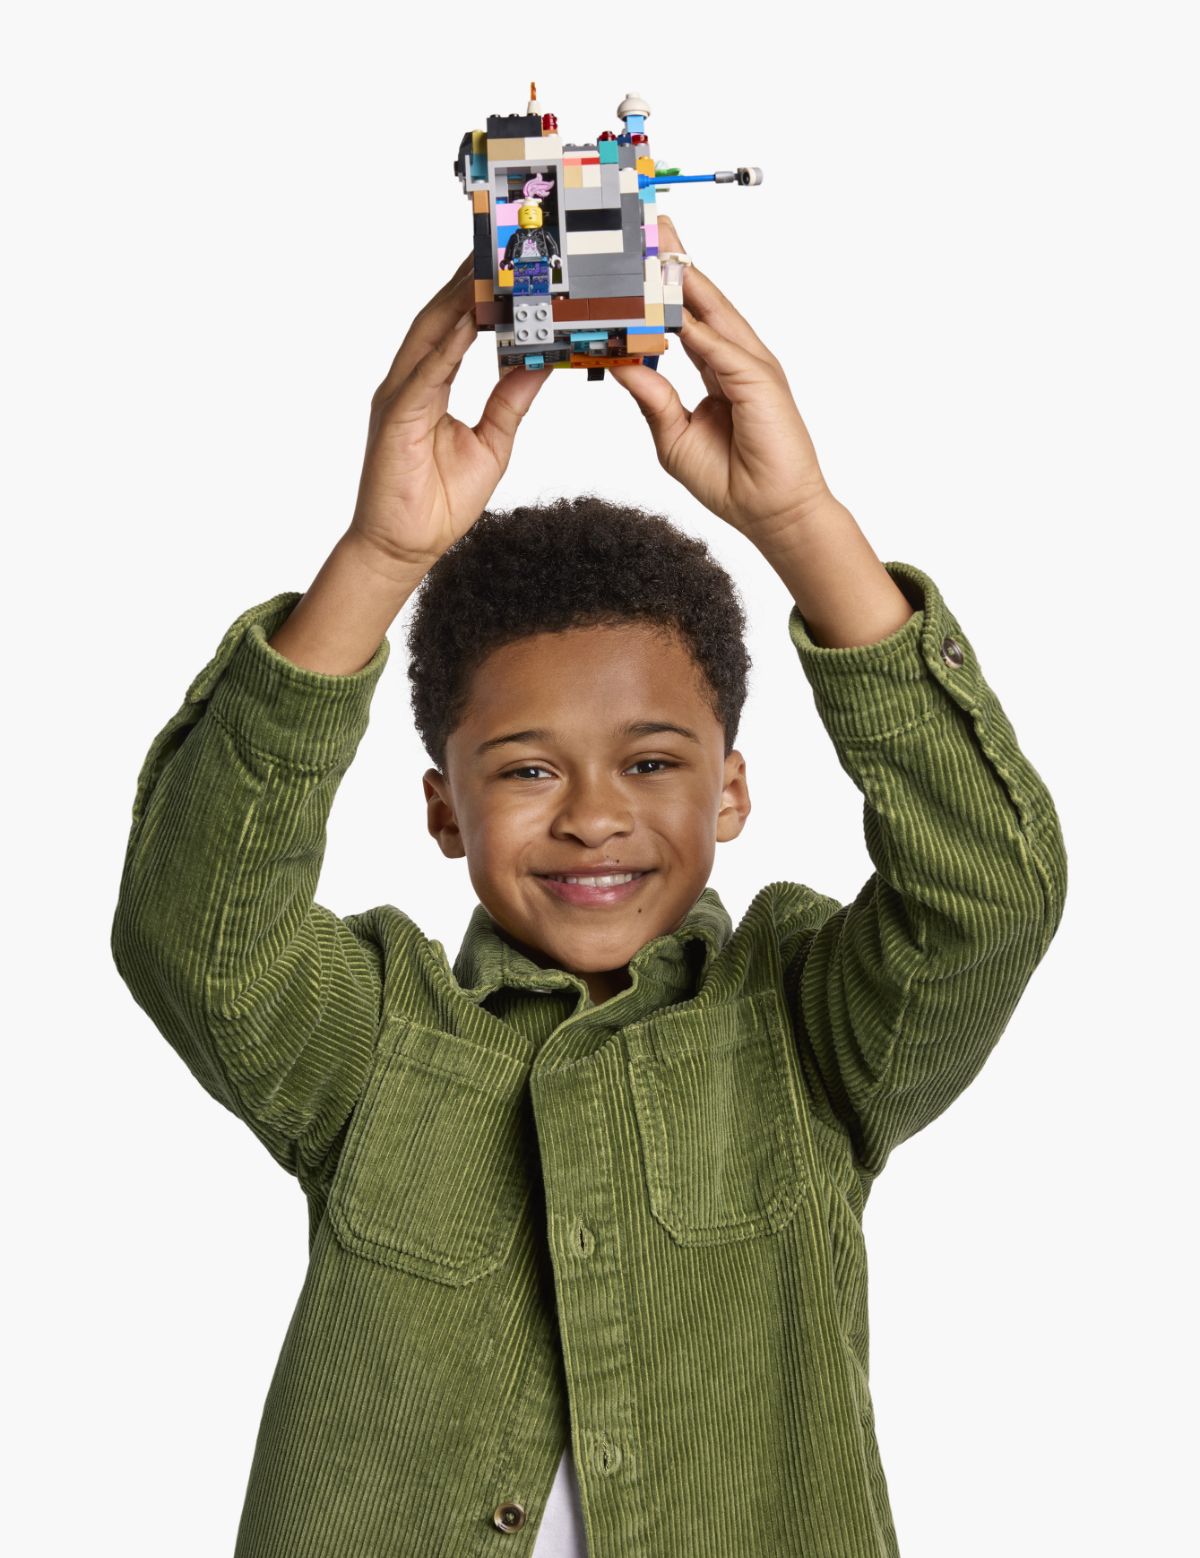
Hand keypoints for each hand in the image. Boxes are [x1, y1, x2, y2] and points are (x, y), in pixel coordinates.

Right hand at [349, 254, 551, 574]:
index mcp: (429, 386)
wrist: (402, 548)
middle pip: (439, 317)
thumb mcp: (492, 443)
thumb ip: (510, 401)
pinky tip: (467, 322)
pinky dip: (447, 344)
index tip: (506, 262)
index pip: (455, 327)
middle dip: (467, 279)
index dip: (477, 293)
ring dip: (457, 298)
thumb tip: (538, 363)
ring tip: (487, 265)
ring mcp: (399, 396)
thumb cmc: (438, 502)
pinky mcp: (396, 418)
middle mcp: (410, 382)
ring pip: (430, 334)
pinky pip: (426, 373)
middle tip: (497, 242)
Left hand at [608, 215, 833, 548]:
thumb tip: (622, 361)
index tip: (638, 261)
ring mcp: (752, 367)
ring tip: (659, 248)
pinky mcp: (761, 383)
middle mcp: (736, 360)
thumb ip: (652, 398)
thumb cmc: (731, 481)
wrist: (772, 514)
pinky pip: (723, 350)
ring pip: (714, 314)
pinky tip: (674, 309)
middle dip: (677, 264)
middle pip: (703, 302)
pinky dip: (698, 328)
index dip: (663, 290)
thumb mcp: (674, 437)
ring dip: (688, 280)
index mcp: (718, 369)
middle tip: (652, 227)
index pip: (686, 319)